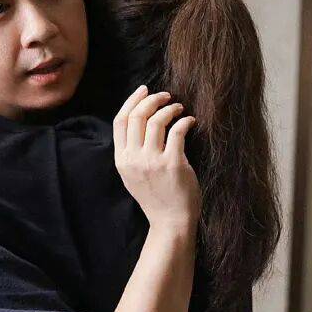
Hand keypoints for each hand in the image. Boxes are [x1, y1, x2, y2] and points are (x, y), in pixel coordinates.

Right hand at [112, 85, 200, 232]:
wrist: (171, 221)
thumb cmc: (157, 197)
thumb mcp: (134, 175)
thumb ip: (133, 151)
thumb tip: (142, 120)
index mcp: (121, 160)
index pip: (120, 121)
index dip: (132, 101)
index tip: (144, 90)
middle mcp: (133, 159)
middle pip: (137, 116)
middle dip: (152, 100)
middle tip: (166, 96)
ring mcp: (152, 162)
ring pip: (156, 121)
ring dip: (170, 109)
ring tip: (180, 108)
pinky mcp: (172, 164)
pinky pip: (177, 131)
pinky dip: (185, 121)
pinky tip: (190, 121)